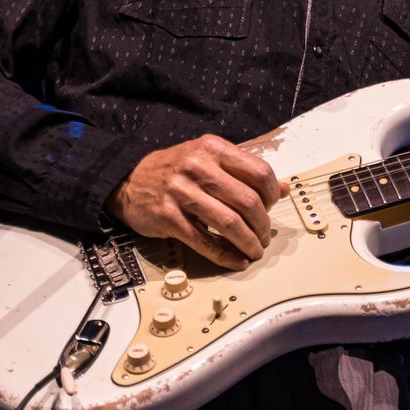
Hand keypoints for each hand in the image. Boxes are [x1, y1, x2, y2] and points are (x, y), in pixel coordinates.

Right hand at [105, 134, 284, 269]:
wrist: (128, 180)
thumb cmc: (174, 170)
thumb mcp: (209, 159)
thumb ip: (244, 172)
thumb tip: (282, 189)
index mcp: (213, 149)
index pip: (259, 172)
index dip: (271, 195)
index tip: (271, 209)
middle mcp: (198, 167)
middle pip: (248, 201)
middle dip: (263, 225)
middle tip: (265, 236)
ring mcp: (182, 192)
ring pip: (230, 223)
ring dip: (249, 243)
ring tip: (254, 250)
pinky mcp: (169, 217)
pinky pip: (205, 242)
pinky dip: (226, 255)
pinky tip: (236, 260)